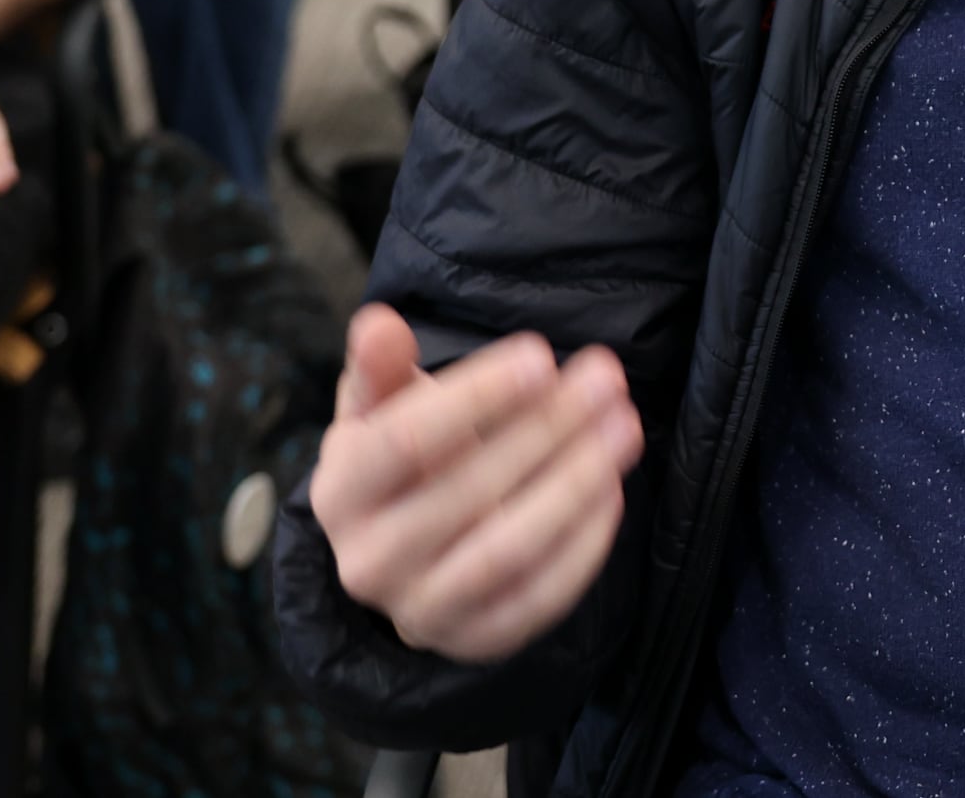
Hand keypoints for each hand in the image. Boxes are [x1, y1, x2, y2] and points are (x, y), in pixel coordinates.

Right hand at [310, 303, 642, 662]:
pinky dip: (583, 545)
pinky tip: (612, 489)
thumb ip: (380, 367)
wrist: (397, 555)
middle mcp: (370, 561)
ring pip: (508, 549)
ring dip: (575, 484)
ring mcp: (421, 611)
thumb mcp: (376, 408)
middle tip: (605, 381)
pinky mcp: (476, 641)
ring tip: (624, 428)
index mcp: (340, 492)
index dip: (476, 398)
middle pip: (468, 489)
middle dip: (547, 428)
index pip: (405, 441)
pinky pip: (539, 597)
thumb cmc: (395, 458)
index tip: (541, 357)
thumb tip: (381, 323)